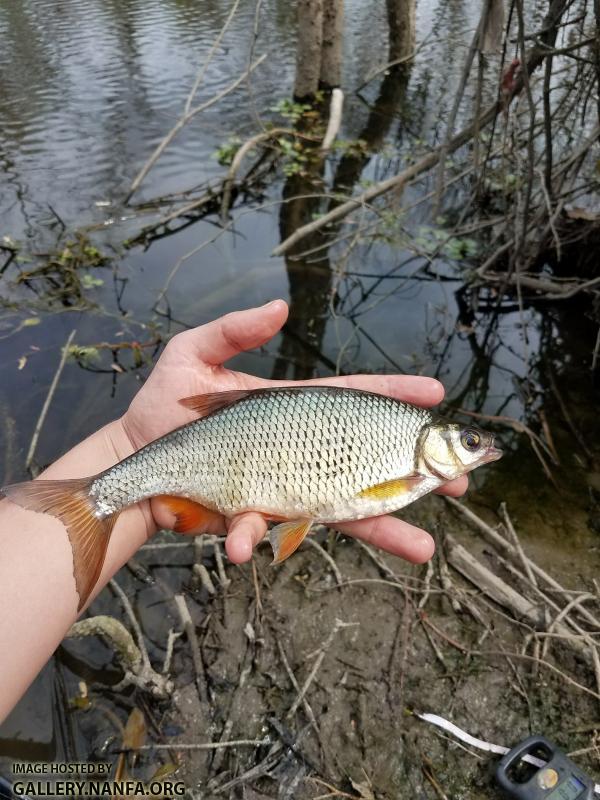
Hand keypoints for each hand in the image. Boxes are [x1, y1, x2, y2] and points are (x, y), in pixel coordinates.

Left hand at [117, 300, 466, 563]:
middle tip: (459, 485)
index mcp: (295, 407)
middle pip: (367, 462)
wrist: (136, 460)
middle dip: (413, 475)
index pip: (356, 399)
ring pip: (341, 510)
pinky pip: (267, 531)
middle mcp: (300, 448)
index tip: (436, 394)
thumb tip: (279, 306)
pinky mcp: (256, 514)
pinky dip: (256, 538)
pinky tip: (243, 544)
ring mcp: (283, 485)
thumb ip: (234, 331)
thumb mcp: (193, 354)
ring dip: (381, 530)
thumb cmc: (163, 403)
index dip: (395, 396)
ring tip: (423, 549)